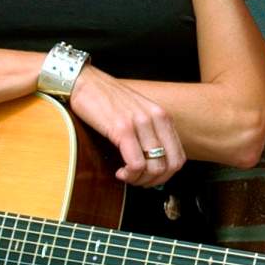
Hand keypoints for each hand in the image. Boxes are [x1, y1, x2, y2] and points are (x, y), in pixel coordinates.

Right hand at [69, 66, 185, 187]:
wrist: (85, 82)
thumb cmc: (108, 99)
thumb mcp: (139, 112)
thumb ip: (150, 132)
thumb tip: (153, 163)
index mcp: (162, 116)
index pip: (178, 157)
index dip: (166, 176)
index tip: (150, 178)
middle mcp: (155, 119)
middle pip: (169, 166)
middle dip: (153, 181)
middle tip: (137, 181)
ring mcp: (140, 123)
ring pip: (154, 168)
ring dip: (140, 180)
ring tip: (126, 176)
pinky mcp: (122, 128)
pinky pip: (136, 163)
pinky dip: (129, 174)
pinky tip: (119, 171)